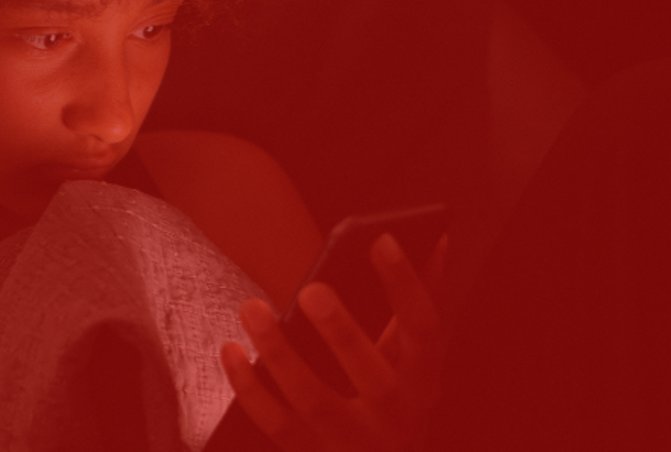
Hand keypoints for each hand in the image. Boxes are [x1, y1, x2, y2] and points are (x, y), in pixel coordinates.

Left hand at [218, 234, 448, 451]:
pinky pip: (274, 422)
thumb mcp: (413, 359)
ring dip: (280, 353)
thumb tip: (439, 239)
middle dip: (342, 331)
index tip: (382, 240)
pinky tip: (231, 349)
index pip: (425, 328)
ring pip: (313, 400)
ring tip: (252, 307)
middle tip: (311, 289)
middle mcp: (395, 416)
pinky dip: (248, 387)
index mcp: (424, 381)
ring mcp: (352, 442)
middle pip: (371, 374)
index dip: (407, 284)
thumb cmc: (393, 398)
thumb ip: (422, 303)